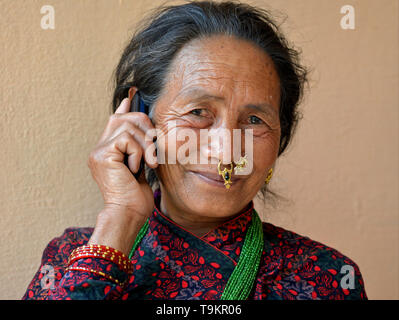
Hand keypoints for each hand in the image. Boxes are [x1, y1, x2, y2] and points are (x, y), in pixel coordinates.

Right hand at [87, 95, 157, 253]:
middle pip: (125, 117)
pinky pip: (127, 138)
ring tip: (147, 164)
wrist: (129, 213)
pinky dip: (138, 152)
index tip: (133, 95)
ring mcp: (98, 150)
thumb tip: (145, 127)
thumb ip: (140, 145)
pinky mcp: (102, 154)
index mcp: (108, 149)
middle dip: (146, 128)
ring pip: (128, 126)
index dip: (125, 106)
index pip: (115, 119)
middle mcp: (100, 147)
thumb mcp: (142, 165)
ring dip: (145, 145)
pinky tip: (135, 169)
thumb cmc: (137, 195)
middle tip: (153, 151)